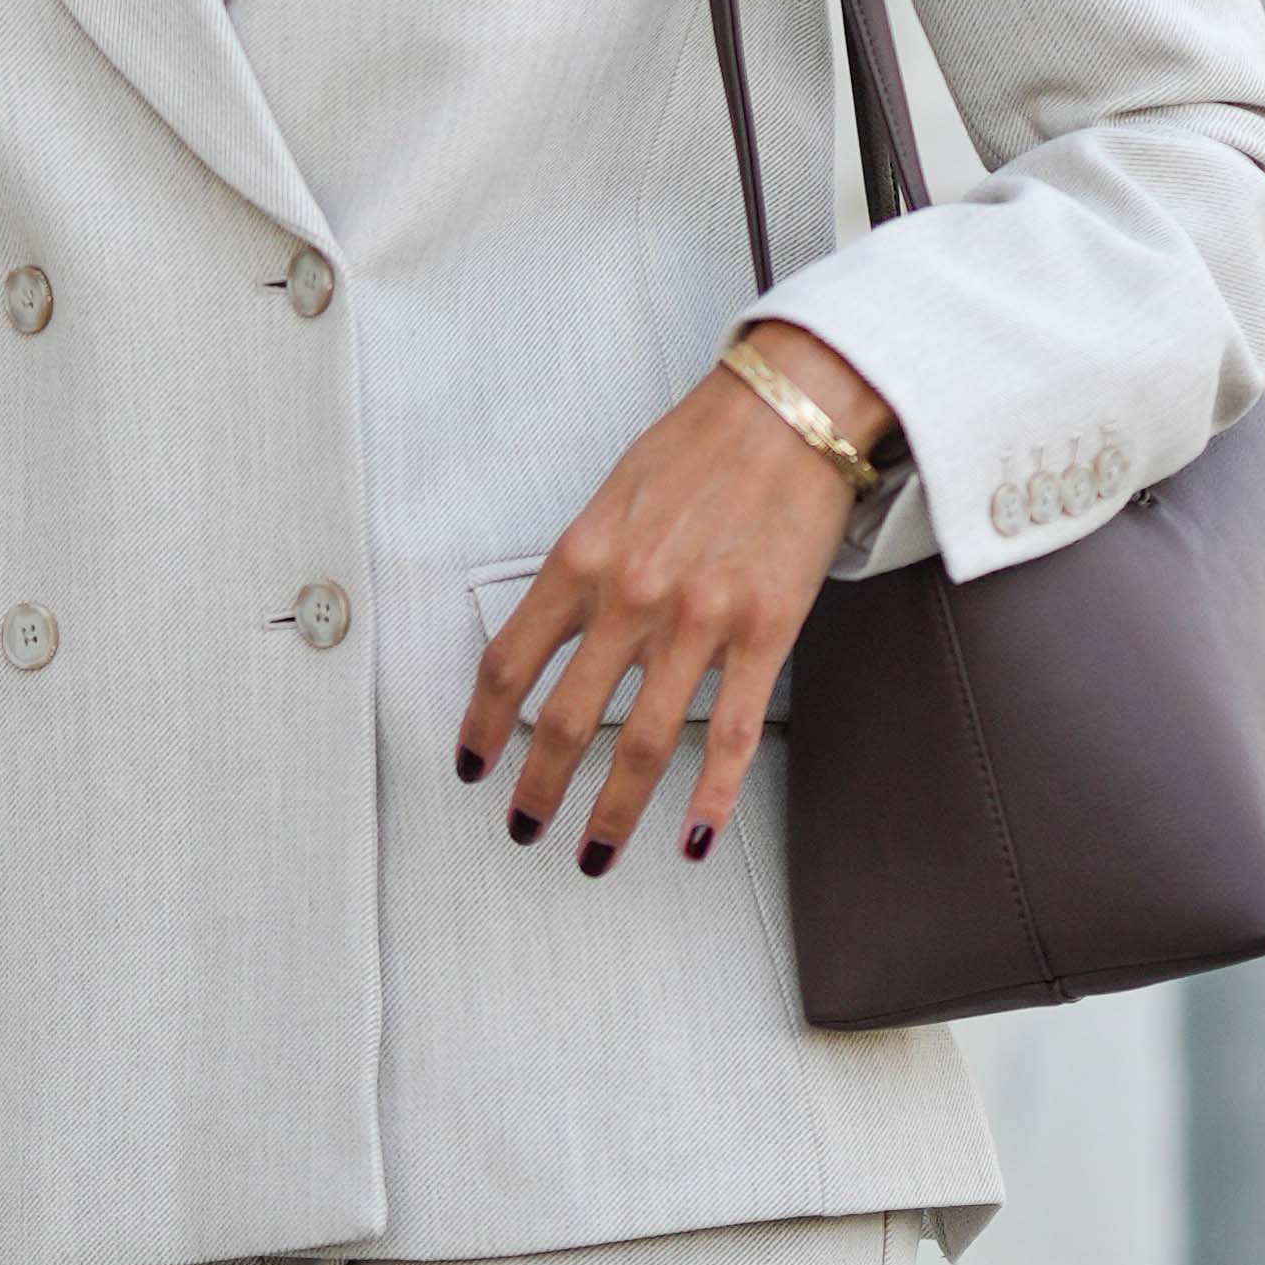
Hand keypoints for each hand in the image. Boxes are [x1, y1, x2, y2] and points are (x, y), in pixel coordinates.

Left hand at [458, 331, 900, 874]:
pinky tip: (690, 838)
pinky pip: (731, 734)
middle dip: (539, 790)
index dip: (481, 727)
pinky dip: (709, 797)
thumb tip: (556, 633)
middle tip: (524, 827)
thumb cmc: (703, 444)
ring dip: (611, 812)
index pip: (508, 664)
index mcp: (582, 559)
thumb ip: (584, 568)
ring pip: (644, 744)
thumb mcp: (614, 496)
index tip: (473, 765)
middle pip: (566, 721)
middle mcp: (632, 597)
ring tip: (593, 854)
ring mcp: (700, 621)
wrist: (791, 410)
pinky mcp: (764, 632)